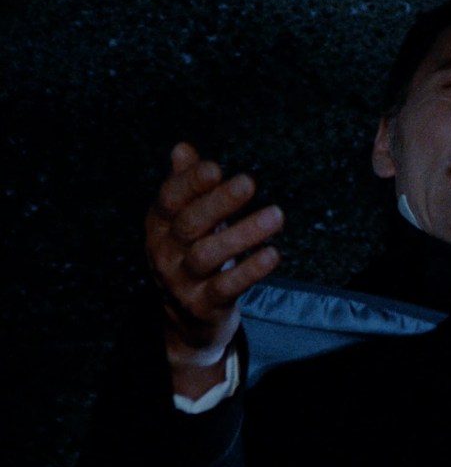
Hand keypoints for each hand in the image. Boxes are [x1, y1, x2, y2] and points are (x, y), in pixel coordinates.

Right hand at [145, 142, 283, 396]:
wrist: (187, 317)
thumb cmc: (193, 254)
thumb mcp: (185, 220)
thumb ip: (187, 185)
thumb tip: (182, 148)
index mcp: (160, 225)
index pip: (170, 200)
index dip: (190, 183)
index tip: (216, 168)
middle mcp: (165, 252)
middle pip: (189, 224)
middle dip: (219, 203)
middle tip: (249, 182)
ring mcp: (181, 281)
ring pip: (207, 255)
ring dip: (243, 234)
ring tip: (275, 215)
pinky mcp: (203, 305)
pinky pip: (227, 287)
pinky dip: (251, 270)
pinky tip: (273, 253)